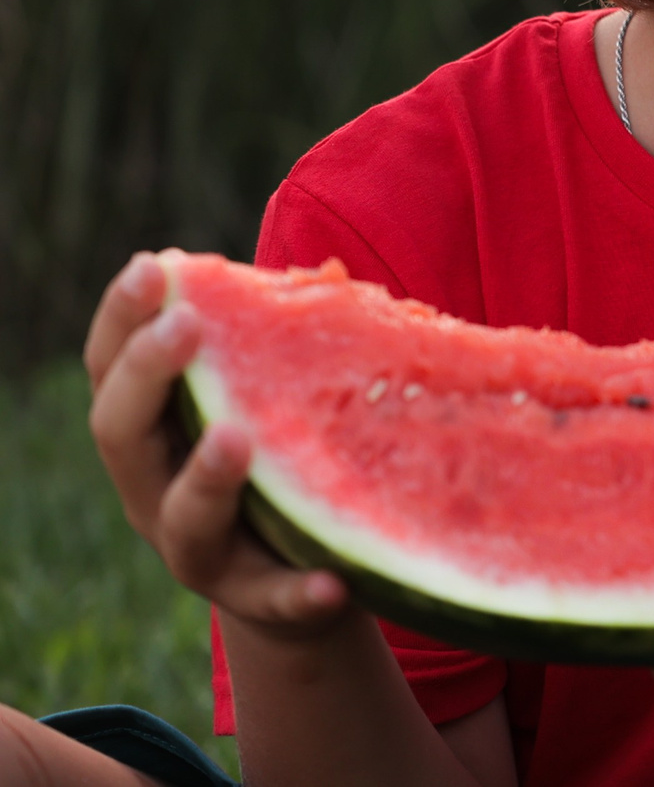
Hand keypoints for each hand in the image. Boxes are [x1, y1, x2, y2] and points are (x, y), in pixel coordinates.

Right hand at [84, 254, 350, 642]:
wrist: (305, 573)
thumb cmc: (277, 457)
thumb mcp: (261, 399)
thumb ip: (267, 348)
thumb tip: (311, 279)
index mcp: (151, 431)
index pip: (110, 369)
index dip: (122, 318)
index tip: (153, 265)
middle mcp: (154, 490)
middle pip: (122, 435)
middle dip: (147, 377)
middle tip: (184, 325)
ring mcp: (197, 551)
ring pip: (184, 521)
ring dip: (206, 479)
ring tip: (234, 439)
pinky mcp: (256, 600)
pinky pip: (273, 599)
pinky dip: (298, 593)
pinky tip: (331, 584)